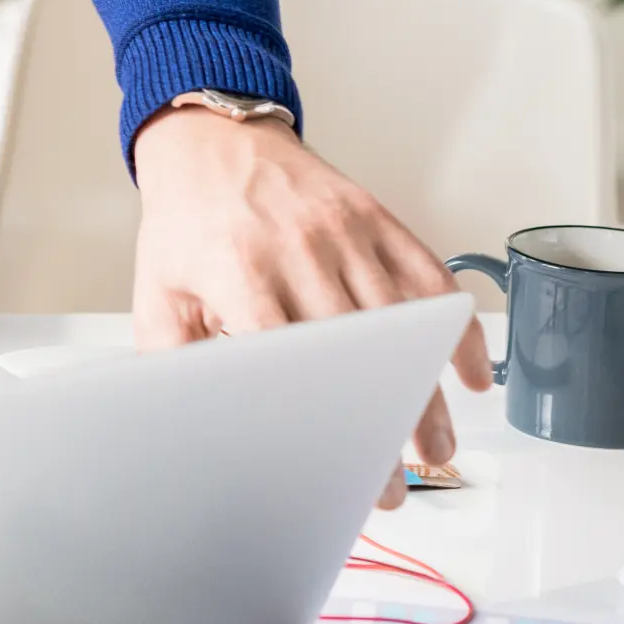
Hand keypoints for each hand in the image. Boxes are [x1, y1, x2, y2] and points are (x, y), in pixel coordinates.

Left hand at [129, 105, 492, 510]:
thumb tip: (185, 419)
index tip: (337, 468)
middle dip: (385, 424)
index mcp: (240, 271)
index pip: (290, 359)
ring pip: (404, 323)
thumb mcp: (156, 292)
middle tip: (398, 483)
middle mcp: (300, 249)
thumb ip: (171, 359)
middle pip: (360, 351)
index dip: (319, 419)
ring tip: (436, 450)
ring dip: (426, 393)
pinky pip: (430, 277)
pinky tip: (466, 374)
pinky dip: (455, 328)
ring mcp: (345, 231)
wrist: (212, 140)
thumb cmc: (185, 222)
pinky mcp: (376, 217)